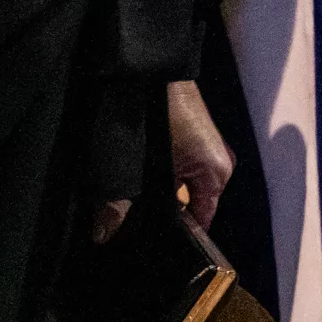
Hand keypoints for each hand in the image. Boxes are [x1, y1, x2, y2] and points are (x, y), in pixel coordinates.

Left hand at [89, 81, 232, 243]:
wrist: (151, 69)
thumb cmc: (154, 116)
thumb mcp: (133, 166)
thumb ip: (119, 204)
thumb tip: (102, 236)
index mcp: (216, 173)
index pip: (203, 219)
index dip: (179, 237)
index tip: (153, 253)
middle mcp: (218, 162)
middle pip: (193, 203)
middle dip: (165, 217)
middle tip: (134, 233)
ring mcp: (206, 147)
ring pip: (182, 185)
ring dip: (159, 195)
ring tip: (132, 208)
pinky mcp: (194, 136)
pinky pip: (180, 168)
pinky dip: (161, 177)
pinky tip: (136, 183)